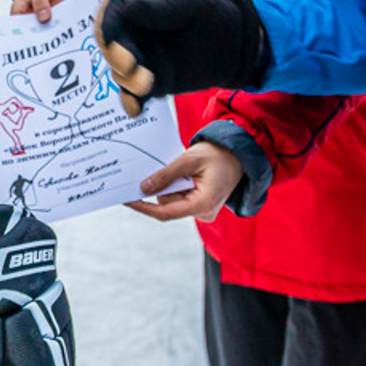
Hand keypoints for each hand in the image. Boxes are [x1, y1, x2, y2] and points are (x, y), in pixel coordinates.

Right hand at [94, 0, 263, 115]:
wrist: (229, 42)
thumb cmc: (204, 12)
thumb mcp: (185, 2)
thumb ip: (158, 8)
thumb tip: (128, 9)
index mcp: (131, 5)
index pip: (109, 13)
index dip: (105, 26)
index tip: (108, 38)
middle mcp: (128, 34)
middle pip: (110, 46)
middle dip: (116, 57)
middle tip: (130, 65)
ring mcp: (137, 60)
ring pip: (121, 74)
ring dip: (129, 81)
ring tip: (147, 83)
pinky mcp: (149, 83)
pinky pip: (135, 95)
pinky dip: (132, 102)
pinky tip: (136, 109)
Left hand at [128, 142, 244, 221]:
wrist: (239, 153)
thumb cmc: (217, 154)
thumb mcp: (188, 160)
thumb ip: (166, 175)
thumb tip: (144, 189)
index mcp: (202, 204)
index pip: (165, 212)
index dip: (143, 207)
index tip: (127, 200)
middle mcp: (203, 212)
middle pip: (168, 204)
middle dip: (162, 186)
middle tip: (167, 167)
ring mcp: (203, 210)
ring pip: (173, 200)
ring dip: (171, 184)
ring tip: (185, 168)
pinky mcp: (201, 205)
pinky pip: (181, 197)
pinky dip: (177, 185)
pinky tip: (186, 173)